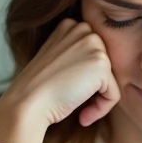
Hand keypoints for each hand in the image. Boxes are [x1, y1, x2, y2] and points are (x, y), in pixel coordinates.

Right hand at [0, 19, 119, 142]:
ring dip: (99, 100)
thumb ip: (76, 56)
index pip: (94, 55)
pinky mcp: (100, 64)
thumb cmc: (38, 90)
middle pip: (105, 66)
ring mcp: (93, 45)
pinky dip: (102, 109)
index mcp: (69, 26)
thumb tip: (98, 72)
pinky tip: (83, 116)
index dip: (85, 78)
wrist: (27, 103)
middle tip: (75, 102)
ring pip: (111, 80)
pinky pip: (114, 94)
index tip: (69, 91)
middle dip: (95, 88)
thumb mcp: (55, 61)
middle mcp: (83, 29)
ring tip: (80, 111)